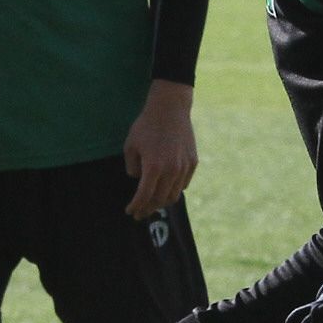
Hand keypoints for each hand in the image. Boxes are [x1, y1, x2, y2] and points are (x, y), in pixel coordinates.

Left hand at [121, 79, 197, 218]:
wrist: (170, 108)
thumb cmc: (146, 125)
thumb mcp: (130, 146)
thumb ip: (133, 168)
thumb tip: (139, 180)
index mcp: (153, 167)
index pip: (144, 196)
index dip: (136, 206)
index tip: (130, 211)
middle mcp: (171, 170)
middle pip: (159, 200)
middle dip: (148, 209)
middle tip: (140, 213)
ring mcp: (184, 167)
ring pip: (174, 195)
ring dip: (161, 202)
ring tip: (152, 204)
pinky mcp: (192, 162)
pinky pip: (183, 184)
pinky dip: (173, 190)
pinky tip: (165, 189)